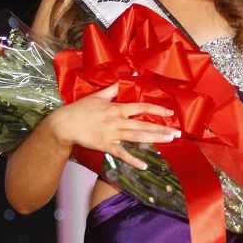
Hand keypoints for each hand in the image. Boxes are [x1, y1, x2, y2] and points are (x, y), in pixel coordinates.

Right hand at [47, 83, 179, 169]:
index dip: (157, 109)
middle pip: (143, 124)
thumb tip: (128, 77)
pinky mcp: (105, 146)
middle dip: (161, 128)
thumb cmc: (81, 109)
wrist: (65, 124)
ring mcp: (112, 134)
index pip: (141, 107)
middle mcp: (117, 121)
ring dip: (154, 139)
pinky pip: (122, 154)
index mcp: (117, 108)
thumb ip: (115, 88)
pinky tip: (144, 165)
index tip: (170, 113)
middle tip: (177, 133)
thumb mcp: (98, 95)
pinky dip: (133, 160)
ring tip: (168, 141)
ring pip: (137, 137)